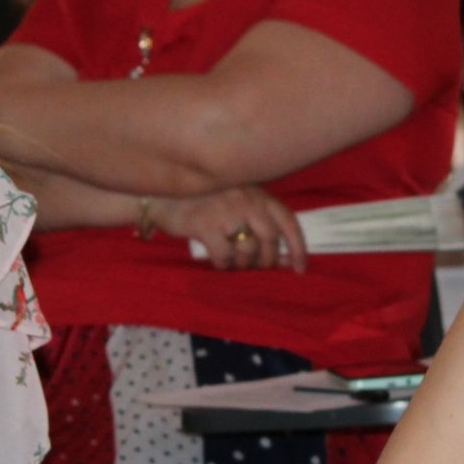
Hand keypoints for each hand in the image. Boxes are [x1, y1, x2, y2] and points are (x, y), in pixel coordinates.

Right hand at [149, 186, 306, 271]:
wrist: (163, 196)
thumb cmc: (205, 203)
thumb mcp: (238, 205)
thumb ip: (261, 227)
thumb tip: (287, 261)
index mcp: (258, 193)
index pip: (288, 222)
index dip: (298, 248)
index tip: (300, 270)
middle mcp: (246, 199)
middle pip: (269, 241)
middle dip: (266, 261)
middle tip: (255, 267)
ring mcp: (226, 211)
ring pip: (248, 252)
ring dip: (243, 264)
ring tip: (233, 261)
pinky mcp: (205, 225)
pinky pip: (225, 257)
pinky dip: (223, 264)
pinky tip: (217, 259)